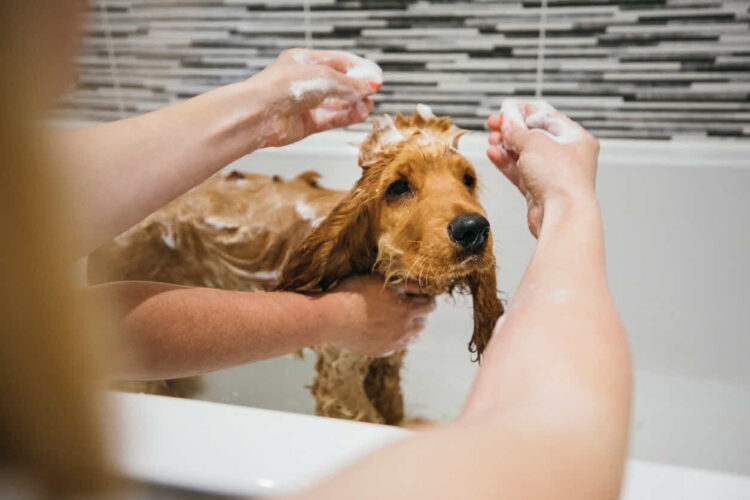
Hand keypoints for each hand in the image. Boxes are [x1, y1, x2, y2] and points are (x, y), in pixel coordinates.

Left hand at [246, 48, 382, 147]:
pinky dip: (345, 117)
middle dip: (357, 89)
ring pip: (336, 103)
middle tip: (373, 93)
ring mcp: (304, 103)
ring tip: (368, 107)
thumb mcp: (324, 77)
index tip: (376, 77)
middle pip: (338, 84)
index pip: (338, 62)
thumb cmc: (282, 87)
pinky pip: (330, 119)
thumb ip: (350, 83)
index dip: (358, 69)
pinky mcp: (305, 123)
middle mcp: (304, 82)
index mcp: (304, 61)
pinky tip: (359, 116)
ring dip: (354, 105)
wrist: (258, 114)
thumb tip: (371, 86)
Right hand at [317, 275, 435, 356]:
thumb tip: (423, 288)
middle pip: (423, 322)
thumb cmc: (354, 293)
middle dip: (418, 312)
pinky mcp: (381, 351)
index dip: (425, 296)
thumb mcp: (382, 280)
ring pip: (411, 336)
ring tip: (393, 316)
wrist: (329, 318)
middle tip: (405, 303)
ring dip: (408, 326)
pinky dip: (394, 336)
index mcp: (408, 311)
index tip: (417, 293)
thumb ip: (407, 284)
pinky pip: (396, 345)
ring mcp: (393, 344)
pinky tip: (381, 327)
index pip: (431, 305)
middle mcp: (404, 331)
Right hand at [486, 99, 599, 237]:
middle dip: (512, 130)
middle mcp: (567, 157)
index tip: (508, 108)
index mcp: (576, 139)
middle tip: (494, 123)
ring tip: (491, 139)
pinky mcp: (539, 191)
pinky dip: (506, 163)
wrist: (562, 214)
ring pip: (525, 155)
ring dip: (506, 146)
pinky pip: (520, 173)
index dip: (525, 111)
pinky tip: (494, 154)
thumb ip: (517, 131)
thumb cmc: (562, 179)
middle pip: (534, 137)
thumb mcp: (535, 143)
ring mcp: (553, 175)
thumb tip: (508, 123)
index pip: (548, 118)